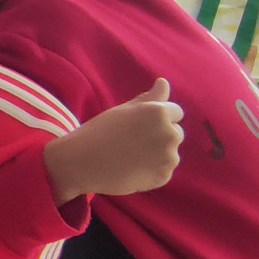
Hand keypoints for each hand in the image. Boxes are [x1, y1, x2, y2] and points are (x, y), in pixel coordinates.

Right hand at [44, 78, 182, 202]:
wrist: (82, 163)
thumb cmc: (100, 131)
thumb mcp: (124, 110)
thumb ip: (149, 97)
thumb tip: (164, 82)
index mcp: (159, 113)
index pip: (176, 112)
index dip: (157, 118)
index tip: (138, 125)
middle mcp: (169, 134)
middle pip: (176, 132)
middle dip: (161, 135)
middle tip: (133, 141)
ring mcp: (169, 158)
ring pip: (171, 153)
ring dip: (158, 154)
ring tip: (132, 157)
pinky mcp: (164, 177)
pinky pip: (164, 171)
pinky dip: (153, 171)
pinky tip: (133, 169)